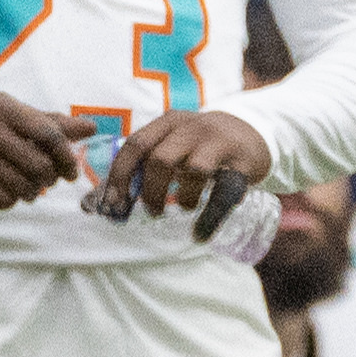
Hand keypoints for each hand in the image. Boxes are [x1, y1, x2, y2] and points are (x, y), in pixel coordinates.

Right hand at [0, 91, 83, 207]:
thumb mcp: (8, 109)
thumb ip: (48, 121)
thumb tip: (91, 128)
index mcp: (3, 108)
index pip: (48, 135)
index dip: (66, 156)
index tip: (70, 169)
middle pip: (39, 166)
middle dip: (50, 178)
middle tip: (47, 178)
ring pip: (23, 187)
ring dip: (32, 191)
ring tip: (27, 184)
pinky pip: (2, 200)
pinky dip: (11, 200)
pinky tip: (6, 189)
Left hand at [96, 109, 273, 226]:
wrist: (254, 132)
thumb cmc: (202, 145)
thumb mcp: (175, 141)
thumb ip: (147, 162)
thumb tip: (101, 200)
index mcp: (169, 122)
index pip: (135, 145)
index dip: (121, 176)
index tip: (113, 204)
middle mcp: (193, 128)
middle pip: (160, 159)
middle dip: (150, 191)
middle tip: (152, 210)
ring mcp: (220, 143)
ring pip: (193, 170)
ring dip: (182, 197)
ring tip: (183, 208)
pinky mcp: (243, 163)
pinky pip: (225, 192)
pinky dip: (210, 218)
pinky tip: (201, 234)